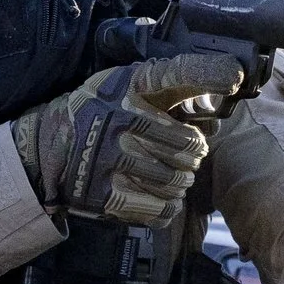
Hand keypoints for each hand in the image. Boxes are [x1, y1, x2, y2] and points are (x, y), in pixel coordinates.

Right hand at [12, 53, 245, 226]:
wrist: (48, 147)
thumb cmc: (102, 112)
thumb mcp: (129, 85)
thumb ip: (172, 86)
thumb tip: (218, 97)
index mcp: (130, 88)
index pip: (177, 75)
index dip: (209, 74)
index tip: (234, 79)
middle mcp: (121, 121)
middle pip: (189, 148)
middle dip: (193, 156)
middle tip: (187, 157)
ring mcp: (112, 160)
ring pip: (176, 181)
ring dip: (180, 182)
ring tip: (173, 176)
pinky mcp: (106, 194)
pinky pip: (159, 209)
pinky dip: (166, 206)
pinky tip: (158, 196)